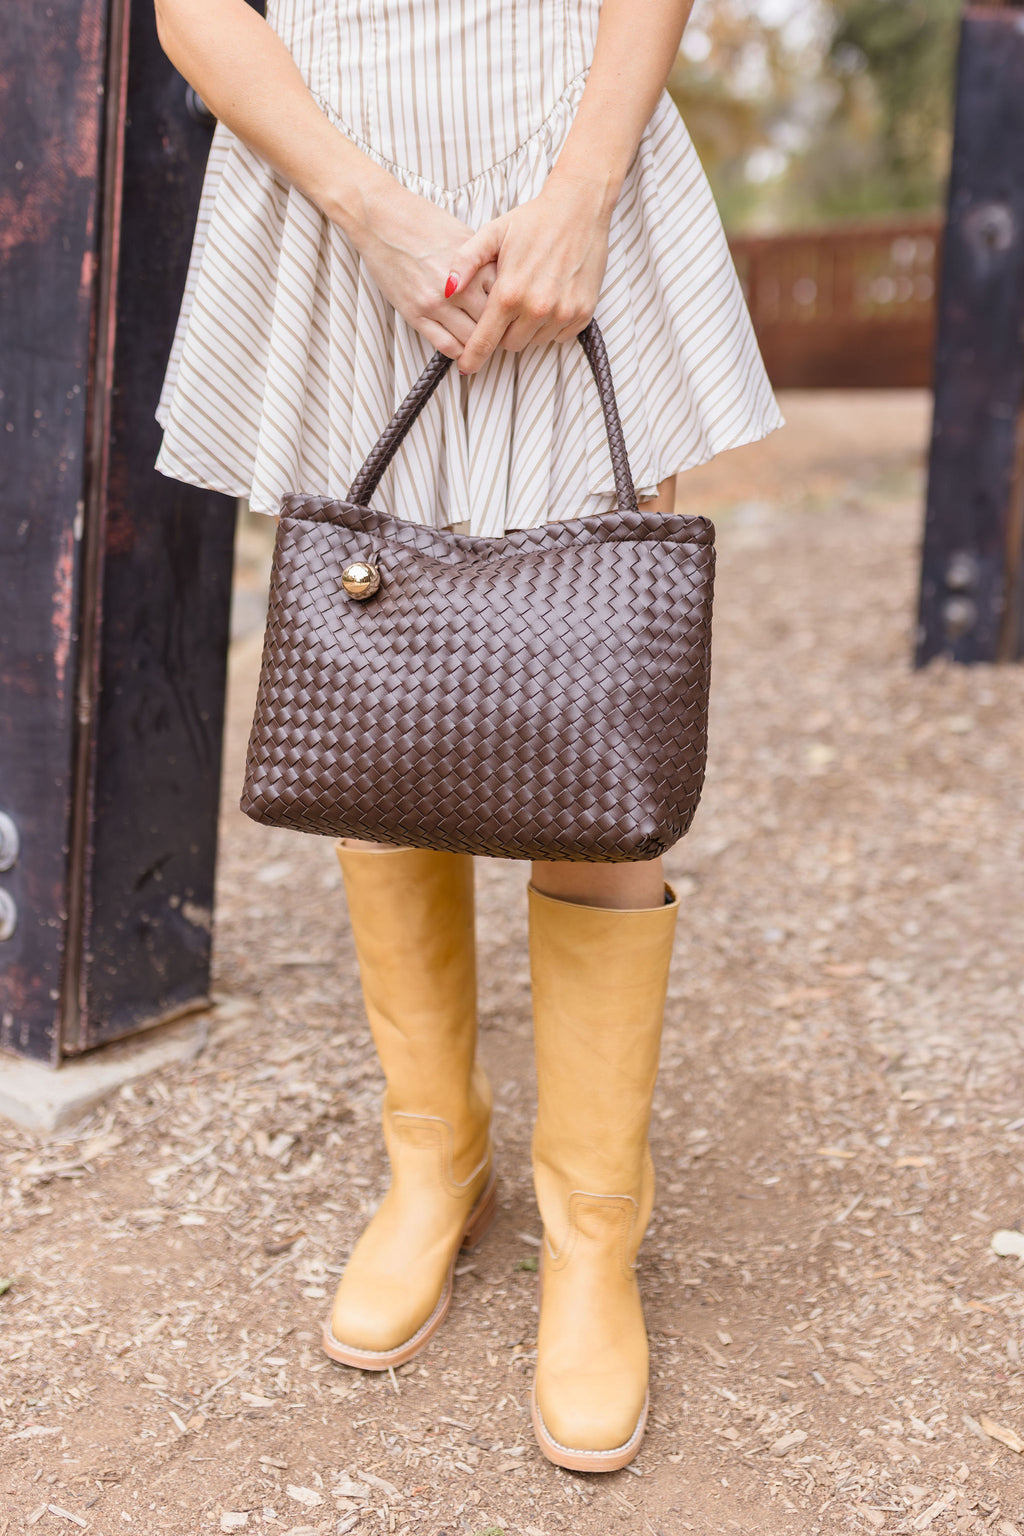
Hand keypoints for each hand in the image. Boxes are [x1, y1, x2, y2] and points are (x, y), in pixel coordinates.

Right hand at [350, 178, 496, 359]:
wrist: (382, 220)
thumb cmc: (423, 223)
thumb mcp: (464, 237)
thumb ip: (484, 265)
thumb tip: (503, 287)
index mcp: (475, 266)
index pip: (507, 300)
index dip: (512, 310)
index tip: (512, 315)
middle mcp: (458, 287)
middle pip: (492, 324)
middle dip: (498, 330)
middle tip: (500, 334)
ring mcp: (436, 303)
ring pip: (471, 340)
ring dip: (479, 344)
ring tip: (482, 343)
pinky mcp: (415, 314)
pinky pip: (446, 346)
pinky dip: (459, 352)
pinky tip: (462, 347)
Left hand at [444, 177, 611, 374]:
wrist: (579, 208)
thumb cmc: (534, 220)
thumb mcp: (493, 233)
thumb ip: (465, 262)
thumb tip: (447, 288)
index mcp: (510, 292)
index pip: (485, 340)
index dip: (473, 356)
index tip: (466, 367)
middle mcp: (537, 308)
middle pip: (510, 345)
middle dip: (503, 332)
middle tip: (507, 306)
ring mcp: (563, 313)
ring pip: (534, 342)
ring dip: (527, 329)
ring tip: (530, 298)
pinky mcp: (583, 313)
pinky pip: (559, 337)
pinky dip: (550, 326)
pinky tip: (549, 301)